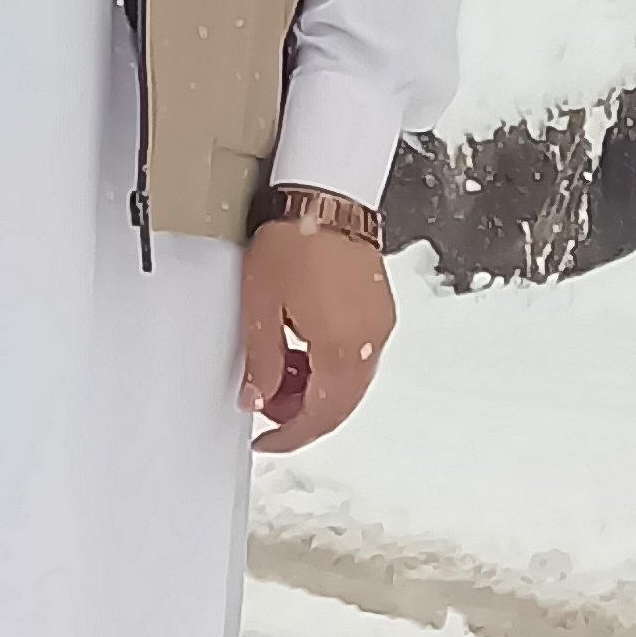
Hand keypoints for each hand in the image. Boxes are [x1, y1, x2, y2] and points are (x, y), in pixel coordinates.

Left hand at [237, 218, 395, 455]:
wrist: (325, 195)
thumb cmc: (294, 240)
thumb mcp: (261, 306)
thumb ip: (261, 361)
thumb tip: (257, 398)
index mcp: (341, 348)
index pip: (320, 416)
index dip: (290, 435)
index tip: (267, 441)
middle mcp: (369, 341)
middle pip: (340, 404)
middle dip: (302, 413)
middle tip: (267, 405)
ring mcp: (378, 324)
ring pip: (350, 381)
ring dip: (316, 388)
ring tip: (280, 371)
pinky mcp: (379, 308)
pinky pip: (358, 355)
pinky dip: (330, 365)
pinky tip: (303, 347)